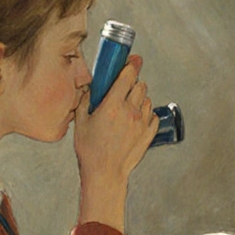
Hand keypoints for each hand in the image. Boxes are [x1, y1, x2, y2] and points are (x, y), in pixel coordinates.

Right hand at [73, 55, 157, 228]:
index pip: (128, 75)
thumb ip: (86, 100)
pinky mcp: (149, 134)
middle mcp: (130, 111)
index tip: (133, 59)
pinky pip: (153, 116)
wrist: (105, 174)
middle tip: (123, 90)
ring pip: (147, 100)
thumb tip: (91, 88)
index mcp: (112, 105)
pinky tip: (136, 120)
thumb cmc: (90, 150)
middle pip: (140, 85)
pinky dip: (146, 114)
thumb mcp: (80, 122)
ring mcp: (142, 123)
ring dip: (139, 99)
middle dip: (132, 84)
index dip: (131, 64)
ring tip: (128, 108)